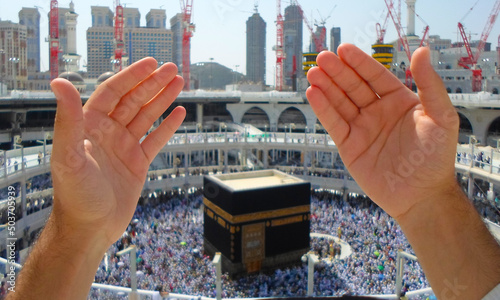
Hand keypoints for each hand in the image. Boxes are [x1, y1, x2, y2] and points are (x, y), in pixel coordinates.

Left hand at [50, 58, 184, 247]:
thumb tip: (59, 82)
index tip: (151, 63)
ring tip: (179, 84)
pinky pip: (155, 139)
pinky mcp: (136, 164)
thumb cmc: (75, 196)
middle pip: (133, 100)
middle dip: (153, 84)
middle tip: (172, 69)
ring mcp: (123, 147)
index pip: (113, 92)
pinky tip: (179, 113)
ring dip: (162, 100)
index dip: (132, 76)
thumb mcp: (69, 156)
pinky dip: (168, 127)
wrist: (89, 229)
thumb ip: (67, 119)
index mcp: (89, 126)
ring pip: (146, 117)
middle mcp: (107, 132)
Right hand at [306, 44, 458, 218]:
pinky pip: (334, 124)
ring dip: (326, 87)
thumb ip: (431, 85)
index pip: (375, 76)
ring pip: (340, 102)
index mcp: (399, 101)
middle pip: (353, 86)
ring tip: (313, 73)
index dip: (359, 63)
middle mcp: (378, 112)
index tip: (343, 49)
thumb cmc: (436, 158)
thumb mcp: (441, 117)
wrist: (421, 196)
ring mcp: (362, 128)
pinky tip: (313, 94)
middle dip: (337, 72)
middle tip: (322, 58)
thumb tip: (422, 51)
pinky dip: (323, 109)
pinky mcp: (349, 146)